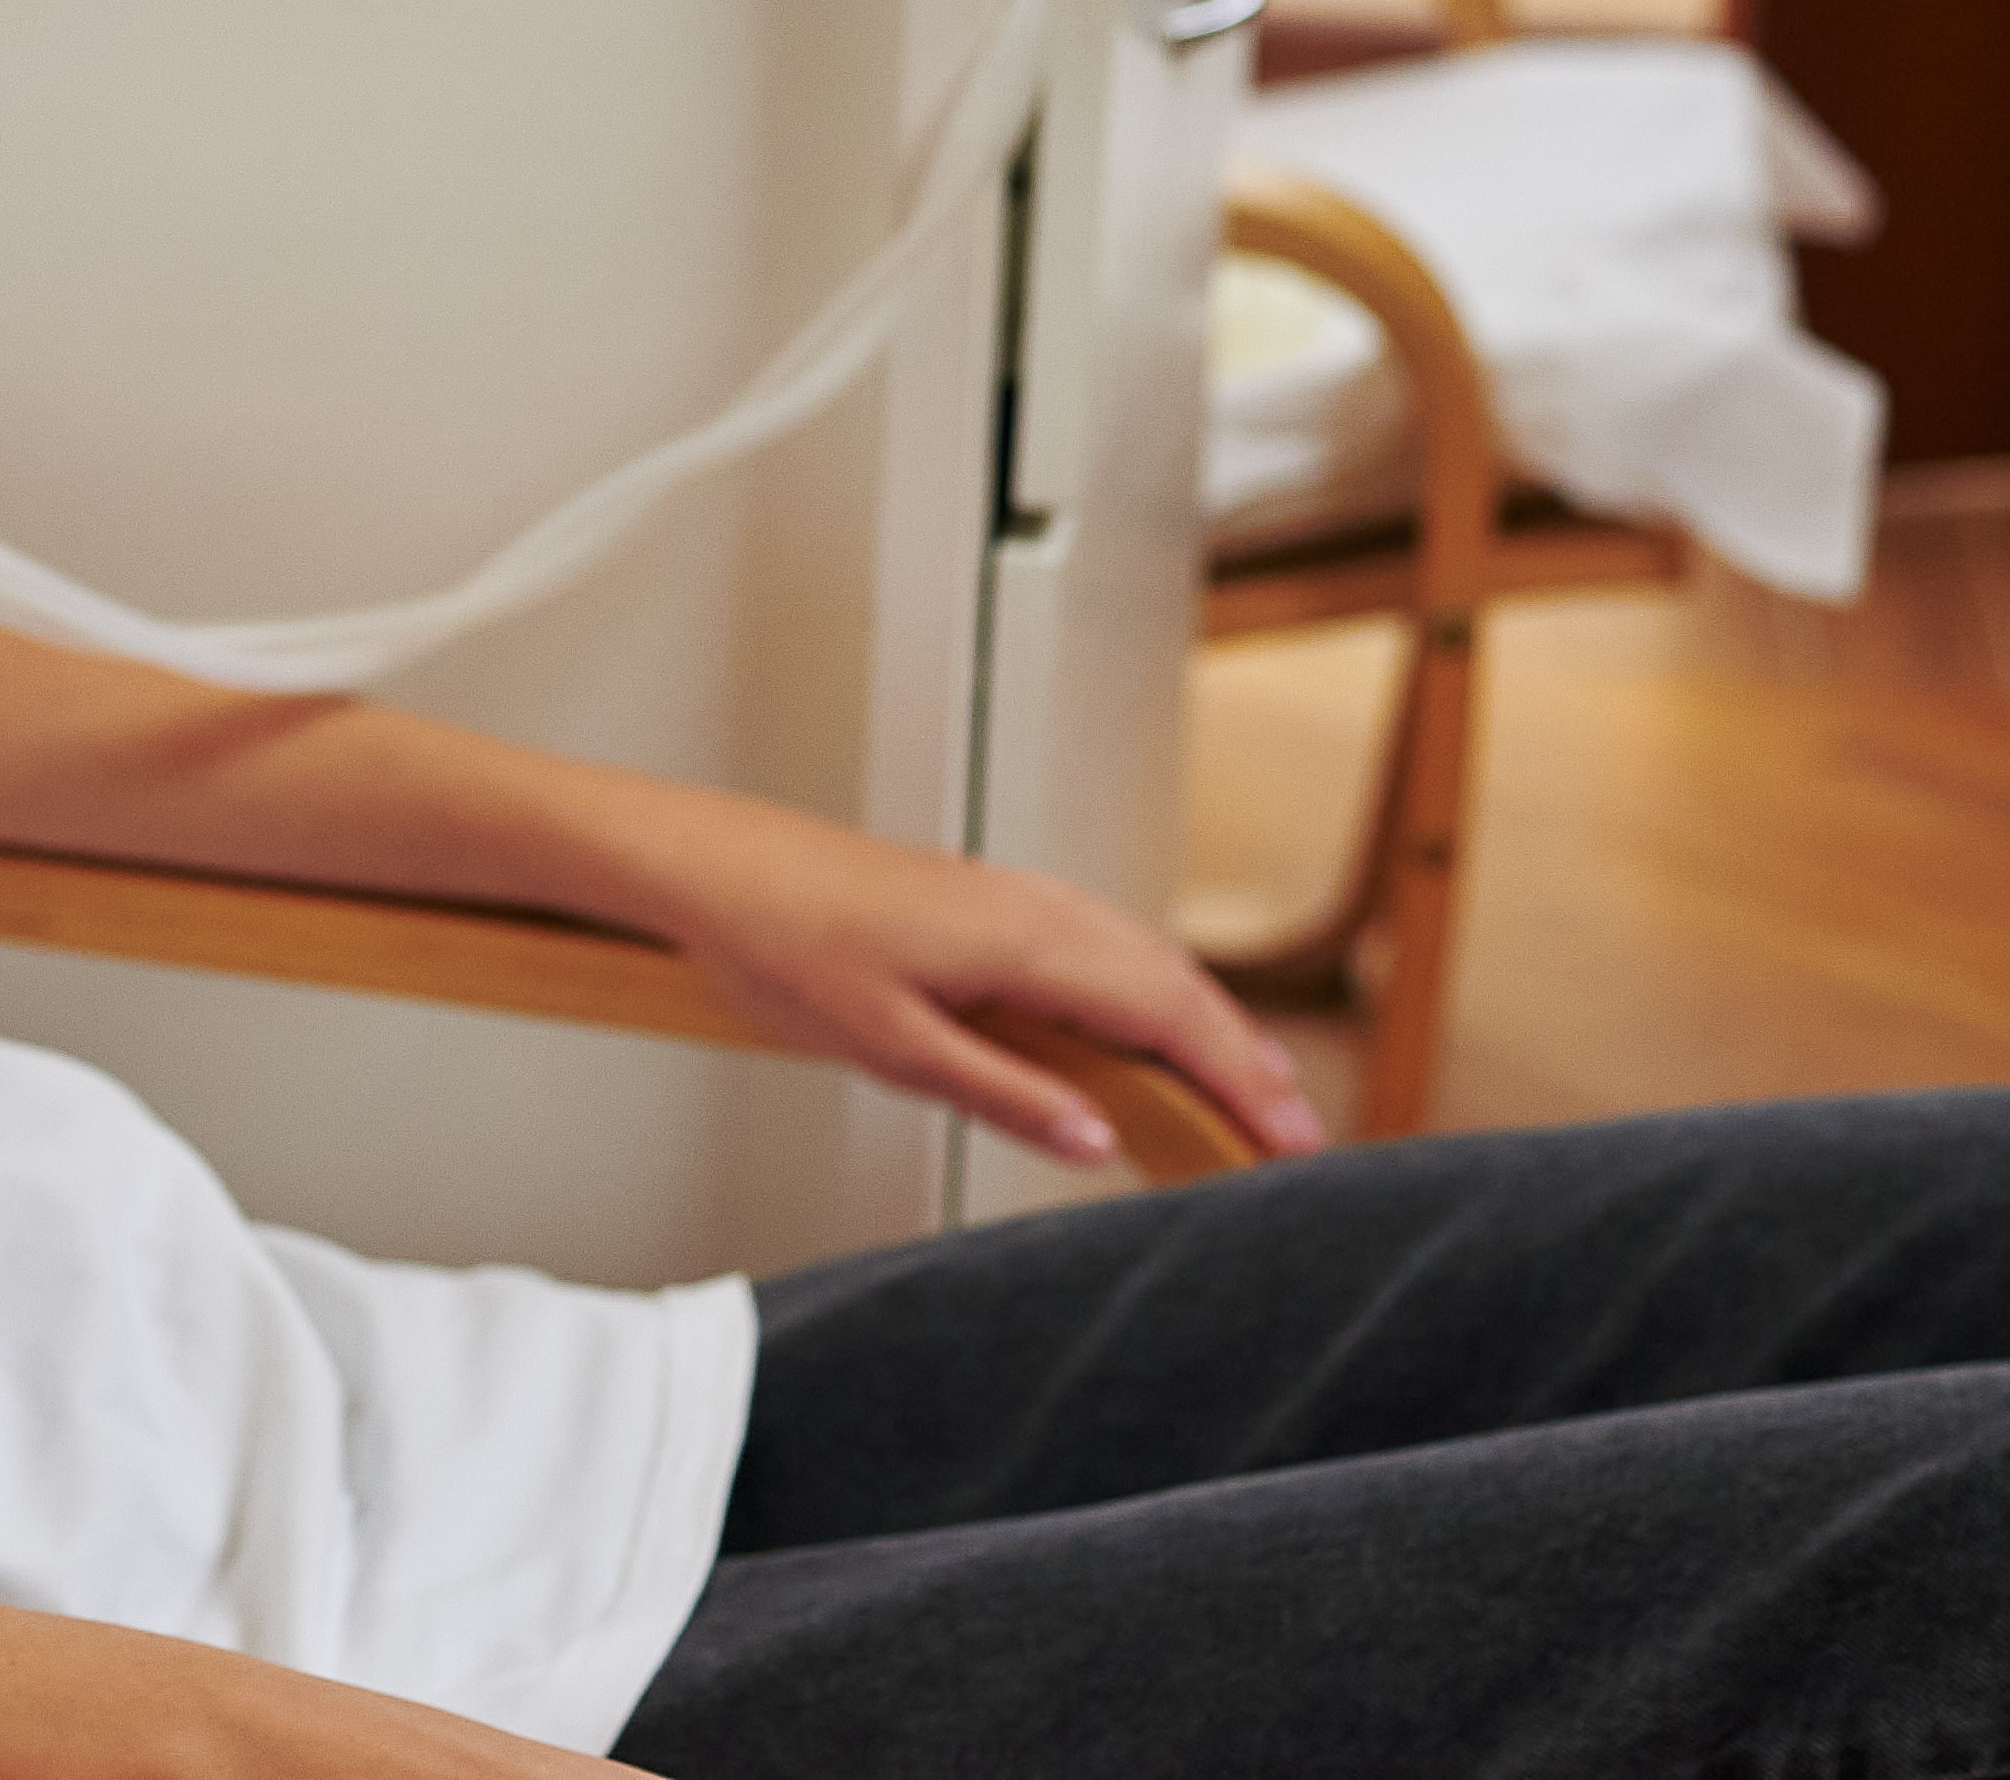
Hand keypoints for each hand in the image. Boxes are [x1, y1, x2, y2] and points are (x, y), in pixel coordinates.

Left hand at [599, 792, 1322, 1171]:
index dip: (1237, 1081)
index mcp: (1024, 942)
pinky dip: (1150, 993)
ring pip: (1142, 959)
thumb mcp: (890, 1046)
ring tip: (1247, 1092)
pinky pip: (1099, 946)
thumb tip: (1101, 1142)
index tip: (1289, 1142)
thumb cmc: (782, 945)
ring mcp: (1013, 898)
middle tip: (1295, 1138)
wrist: (714, 867)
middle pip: (1173, 983)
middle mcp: (1035, 908)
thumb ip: (1004, 1093)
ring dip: (1203, 1024)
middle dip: (1242, 1059)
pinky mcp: (987, 903)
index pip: (1166, 1015)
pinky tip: (1148, 1029)